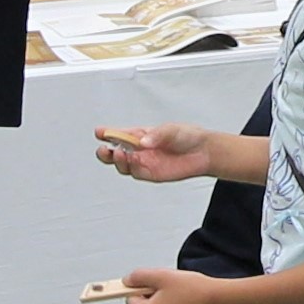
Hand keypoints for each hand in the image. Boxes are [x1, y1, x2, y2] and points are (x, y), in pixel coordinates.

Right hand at [94, 121, 217, 184]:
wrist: (204, 152)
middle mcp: (139, 149)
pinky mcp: (151, 174)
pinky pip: (136, 173)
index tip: (100, 132)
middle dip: (105, 153)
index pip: (119, 134)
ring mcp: (144, 162)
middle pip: (115, 153)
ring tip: (119, 153)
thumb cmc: (187, 136)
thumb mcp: (171, 130)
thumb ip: (156, 135)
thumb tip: (142, 142)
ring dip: (117, 161)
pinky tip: (134, 161)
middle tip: (103, 149)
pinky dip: (132, 168)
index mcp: (140, 135)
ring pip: (122, 165)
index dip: (108, 133)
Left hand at [114, 267, 226, 303]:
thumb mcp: (161, 275)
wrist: (220, 301)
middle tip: (171, 291)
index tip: (154, 285)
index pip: (131, 300)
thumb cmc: (194, 289)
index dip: (142, 289)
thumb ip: (138, 276)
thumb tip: (126, 281)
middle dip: (153, 301)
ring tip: (182, 300)